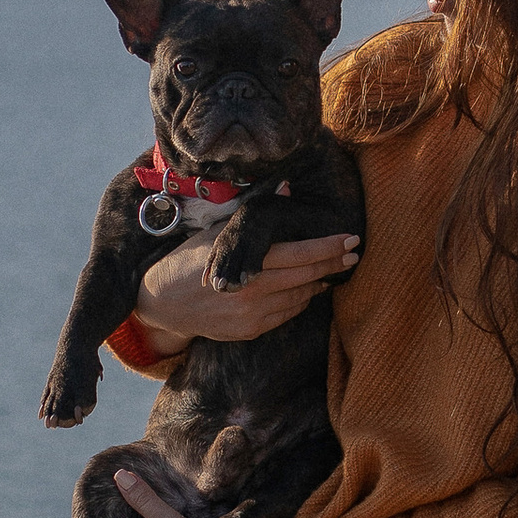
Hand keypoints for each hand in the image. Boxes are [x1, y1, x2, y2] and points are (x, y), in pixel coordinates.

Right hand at [134, 229, 356, 355]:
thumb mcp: (218, 231)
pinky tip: (304, 288)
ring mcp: (254, 315)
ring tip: (330, 269)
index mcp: (249, 263)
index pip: (299, 253)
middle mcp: (254, 291)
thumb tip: (285, 185)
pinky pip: (286, 314)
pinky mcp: (251, 331)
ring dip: (317, 283)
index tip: (350, 239)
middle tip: (354, 254)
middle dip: (333, 264)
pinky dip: (299, 301)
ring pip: (301, 298)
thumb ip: (254, 211)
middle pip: (306, 276)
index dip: (328, 247)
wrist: (163, 303)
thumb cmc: (189, 260)